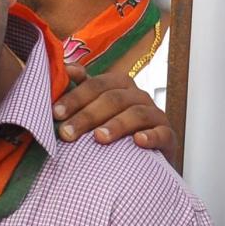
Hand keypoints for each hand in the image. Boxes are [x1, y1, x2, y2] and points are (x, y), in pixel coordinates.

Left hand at [55, 64, 176, 160]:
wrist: (144, 158)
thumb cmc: (115, 131)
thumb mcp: (96, 109)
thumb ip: (82, 90)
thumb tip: (66, 66)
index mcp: (120, 85)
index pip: (97, 85)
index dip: (75, 97)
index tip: (56, 113)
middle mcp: (139, 96)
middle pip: (113, 99)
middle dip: (87, 116)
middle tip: (67, 133)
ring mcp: (155, 115)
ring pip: (136, 114)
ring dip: (117, 125)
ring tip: (98, 138)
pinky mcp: (168, 136)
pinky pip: (162, 133)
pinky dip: (150, 136)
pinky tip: (138, 142)